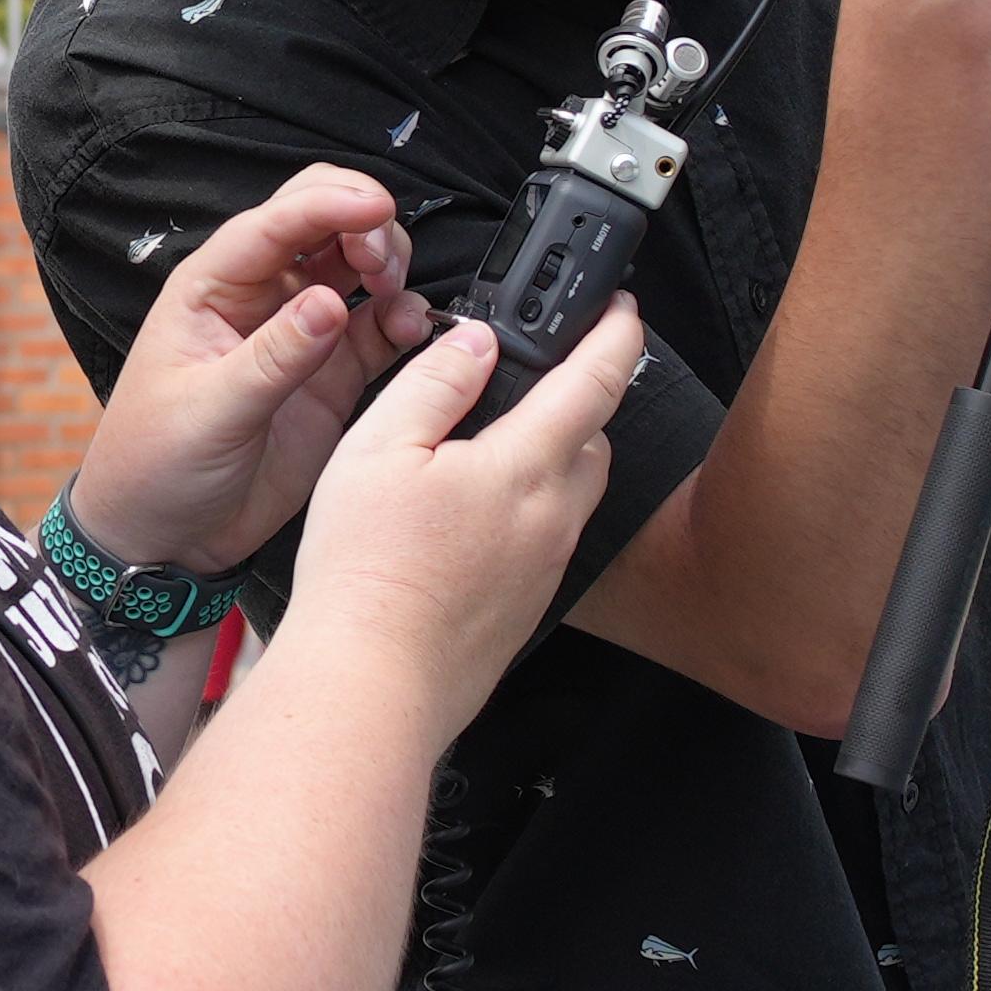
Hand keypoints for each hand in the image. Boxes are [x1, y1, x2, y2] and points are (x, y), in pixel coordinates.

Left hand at [67, 165, 436, 576]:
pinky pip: (378, 328)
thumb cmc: (154, 465)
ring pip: (358, 267)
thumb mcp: (209, 411)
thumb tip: (329, 303)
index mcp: (212, 288)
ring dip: (389, 266)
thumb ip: (273, 358)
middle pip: (324, 223)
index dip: (329, 204)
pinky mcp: (332, 374)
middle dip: (365, 225)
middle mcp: (259, 298)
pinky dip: (403, 319)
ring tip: (397, 299)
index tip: (376, 209)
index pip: (276, 221)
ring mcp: (300, 333)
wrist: (164, 535)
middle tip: (384, 266)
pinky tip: (412, 330)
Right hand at [278, 300, 642, 715]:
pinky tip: (472, 521)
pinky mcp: (529, 606)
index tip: (623, 308)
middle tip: (539, 379)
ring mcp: (546, 568)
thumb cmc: (367, 571)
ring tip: (495, 449)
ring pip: (573, 494)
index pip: (597, 381)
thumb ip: (436, 383)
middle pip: (595, 441)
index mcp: (525, 468)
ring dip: (556, 458)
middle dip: (580, 401)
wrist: (373, 682)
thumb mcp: (378, 449)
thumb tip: (476, 343)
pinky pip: (548, 540)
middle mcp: (553, 518)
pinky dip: (529, 511)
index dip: (618, 333)